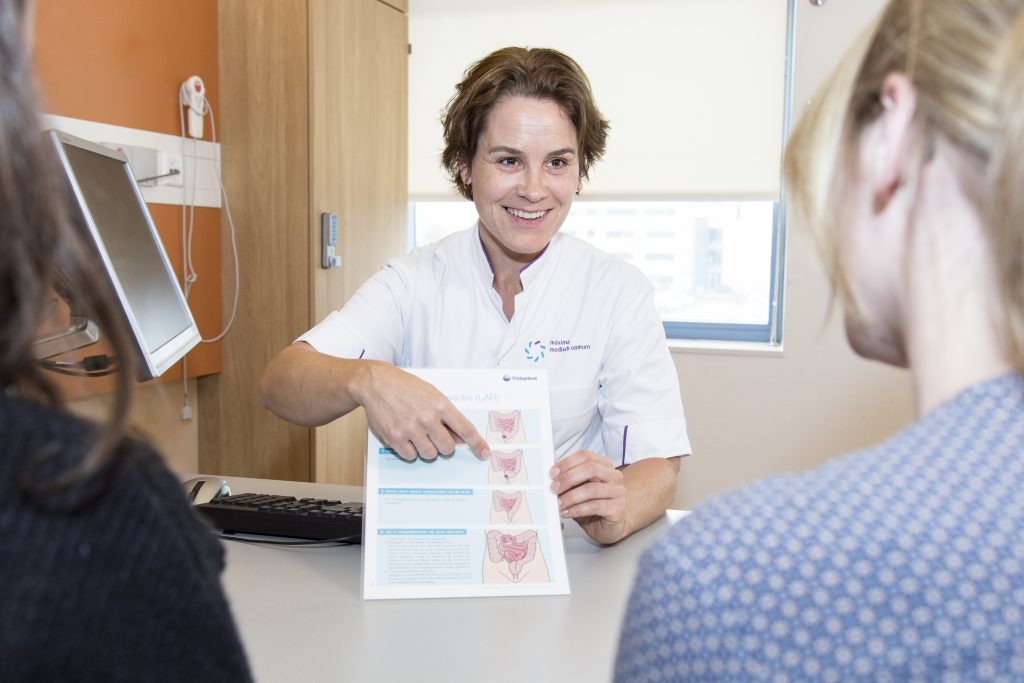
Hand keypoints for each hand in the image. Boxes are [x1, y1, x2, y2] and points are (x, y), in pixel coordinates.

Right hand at [356, 362, 489, 461]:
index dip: (477, 444)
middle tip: (436, 437)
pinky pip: (410, 456)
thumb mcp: (432, 394)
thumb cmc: (405, 387)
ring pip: (429, 454)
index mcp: (440, 404)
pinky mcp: (394, 438)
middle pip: (447, 448)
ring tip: (418, 435)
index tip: (484, 453)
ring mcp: (410, 429)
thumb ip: (446, 416)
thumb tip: (458, 438)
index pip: (465, 429)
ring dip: (427, 449)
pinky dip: (410, 451)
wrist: (376, 383)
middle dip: (444, 445)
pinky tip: (405, 437)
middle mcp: (427, 418)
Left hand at [549, 450, 626, 544]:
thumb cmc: (593, 505)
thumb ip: (569, 481)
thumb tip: (551, 477)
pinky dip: (577, 509)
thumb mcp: (579, 489)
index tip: (552, 473)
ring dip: (570, 497)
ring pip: (592, 489)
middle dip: (568, 478)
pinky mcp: (618, 508)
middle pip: (590, 469)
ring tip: (558, 504)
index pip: (586, 456)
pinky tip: (567, 512)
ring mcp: (618, 492)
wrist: (610, 525)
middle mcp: (614, 476)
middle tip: (554, 488)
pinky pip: (595, 506)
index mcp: (604, 465)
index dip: (567, 463)